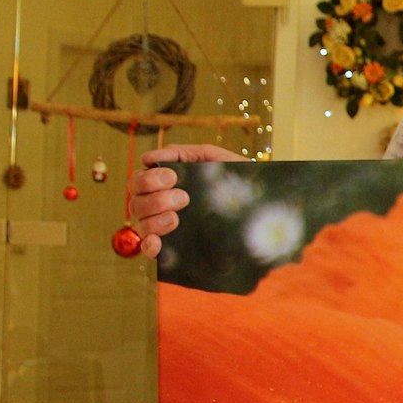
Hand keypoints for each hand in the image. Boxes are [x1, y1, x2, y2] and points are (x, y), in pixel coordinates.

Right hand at [127, 143, 247, 258]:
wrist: (267, 207)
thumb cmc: (240, 180)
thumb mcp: (217, 159)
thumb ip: (186, 153)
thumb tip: (149, 157)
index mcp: (167, 182)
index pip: (139, 179)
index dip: (149, 178)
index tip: (172, 178)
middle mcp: (161, 204)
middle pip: (135, 200)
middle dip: (154, 198)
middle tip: (183, 198)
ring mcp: (165, 226)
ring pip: (140, 222)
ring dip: (153, 219)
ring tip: (176, 218)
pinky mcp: (174, 246)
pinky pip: (148, 248)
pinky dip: (148, 245)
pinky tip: (157, 243)